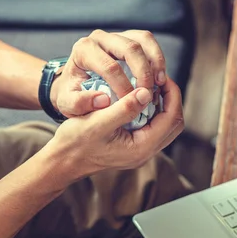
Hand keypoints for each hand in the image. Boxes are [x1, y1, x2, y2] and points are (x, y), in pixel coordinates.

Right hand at [43, 79, 183, 179]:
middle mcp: (145, 152)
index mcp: (141, 147)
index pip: (171, 118)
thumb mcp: (97, 122)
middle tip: (159, 79)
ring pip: (165, 125)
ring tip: (150, 85)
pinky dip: (153, 110)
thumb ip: (124, 108)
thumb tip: (147, 92)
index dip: (171, 95)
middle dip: (171, 99)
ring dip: (163, 104)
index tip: (161, 76)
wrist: (62, 161)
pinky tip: (139, 97)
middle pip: (174, 123)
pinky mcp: (134, 146)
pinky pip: (154, 126)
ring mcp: (140, 150)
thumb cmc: (76, 142)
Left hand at [51, 29, 166, 117]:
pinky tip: (159, 78)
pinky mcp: (128, 37)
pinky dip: (157, 58)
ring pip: (143, 40)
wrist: (74, 83)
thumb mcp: (68, 103)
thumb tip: (103, 100)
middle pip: (129, 48)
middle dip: (143, 73)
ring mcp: (115, 35)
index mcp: (83, 50)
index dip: (123, 86)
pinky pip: (148, 41)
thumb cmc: (73, 93)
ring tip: (159, 84)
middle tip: (148, 95)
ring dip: (155, 62)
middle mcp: (99, 38)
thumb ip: (80, 103)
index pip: (109, 66)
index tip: (130, 103)